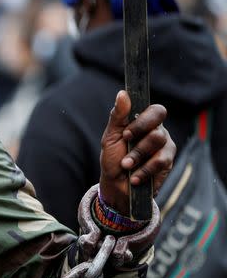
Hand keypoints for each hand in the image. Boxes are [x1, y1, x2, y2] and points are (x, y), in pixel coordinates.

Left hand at [99, 90, 175, 213]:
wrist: (116, 183)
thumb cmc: (113, 157)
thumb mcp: (110, 135)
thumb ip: (118, 115)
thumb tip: (122, 93)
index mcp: (145, 121)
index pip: (157, 111)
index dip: (144, 121)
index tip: (126, 134)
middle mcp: (158, 132)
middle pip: (159, 130)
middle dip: (138, 144)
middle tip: (125, 151)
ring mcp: (166, 148)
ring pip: (160, 146)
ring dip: (138, 157)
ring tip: (126, 166)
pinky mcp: (168, 164)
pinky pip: (161, 163)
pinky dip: (144, 170)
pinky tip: (134, 176)